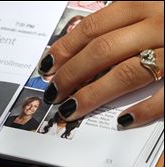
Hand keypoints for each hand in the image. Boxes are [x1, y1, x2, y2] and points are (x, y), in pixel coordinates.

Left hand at [40, 2, 163, 129]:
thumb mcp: (148, 7)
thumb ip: (121, 21)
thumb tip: (81, 45)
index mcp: (142, 2)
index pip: (91, 27)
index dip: (64, 48)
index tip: (46, 66)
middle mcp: (159, 21)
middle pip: (101, 50)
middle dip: (71, 74)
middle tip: (54, 92)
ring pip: (126, 73)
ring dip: (94, 95)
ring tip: (72, 110)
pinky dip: (144, 109)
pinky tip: (123, 120)